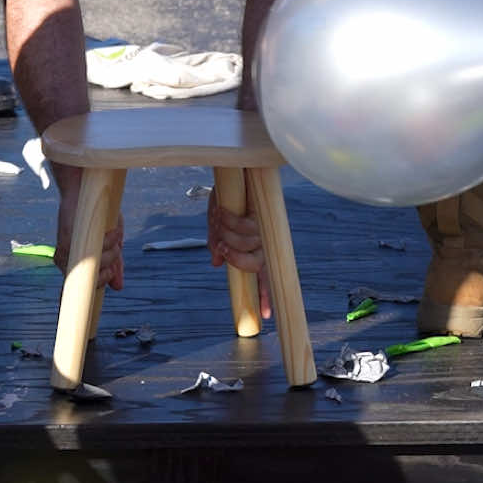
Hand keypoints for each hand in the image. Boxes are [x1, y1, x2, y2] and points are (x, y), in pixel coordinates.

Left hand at [54, 182, 123, 291]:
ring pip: (94, 267)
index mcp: (76, 265)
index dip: (102, 284)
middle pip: (94, 280)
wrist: (82, 190)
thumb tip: (118, 287)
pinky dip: (107, 242)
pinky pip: (93, 252)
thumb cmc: (96, 217)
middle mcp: (67, 262)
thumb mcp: (109, 244)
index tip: (114, 278)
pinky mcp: (66, 241)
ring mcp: (65, 253)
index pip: (87, 287)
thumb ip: (112, 264)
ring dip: (110, 253)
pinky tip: (113, 232)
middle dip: (111, 266)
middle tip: (117, 248)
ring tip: (116, 235)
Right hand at [208, 180, 271, 319]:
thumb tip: (216, 264)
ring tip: (218, 220)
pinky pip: (248, 225)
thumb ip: (217, 243)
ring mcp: (266, 225)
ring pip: (249, 244)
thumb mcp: (217, 222)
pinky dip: (233, 223)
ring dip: (228, 234)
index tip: (264, 317)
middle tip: (220, 245)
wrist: (236, 165)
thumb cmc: (228, 194)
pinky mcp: (263, 209)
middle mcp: (265, 239)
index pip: (265, 277)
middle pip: (254, 263)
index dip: (265, 296)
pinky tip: (222, 215)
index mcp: (257, 247)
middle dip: (234, 257)